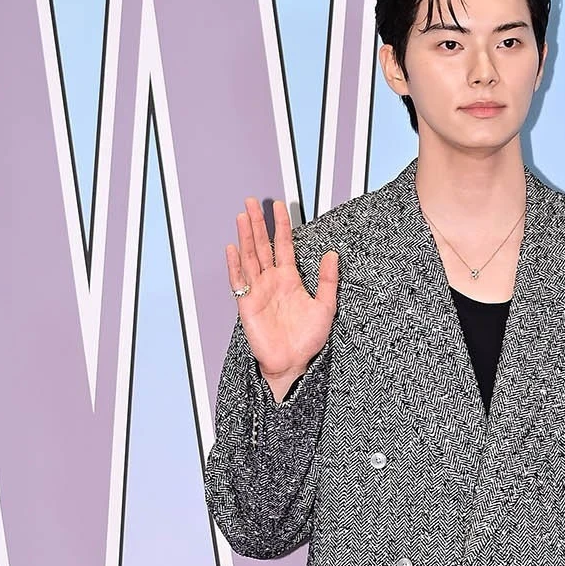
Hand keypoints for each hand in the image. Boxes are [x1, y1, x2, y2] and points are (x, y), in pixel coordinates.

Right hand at [225, 197, 338, 401]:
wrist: (292, 363)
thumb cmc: (308, 340)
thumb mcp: (326, 307)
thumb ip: (328, 281)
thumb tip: (331, 255)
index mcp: (290, 280)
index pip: (284, 246)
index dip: (282, 226)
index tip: (279, 206)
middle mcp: (272, 281)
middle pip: (263, 246)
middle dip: (258, 224)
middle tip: (253, 202)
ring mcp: (258, 291)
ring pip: (249, 257)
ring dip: (245, 237)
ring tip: (243, 216)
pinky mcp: (247, 304)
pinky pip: (239, 281)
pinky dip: (234, 265)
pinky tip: (232, 248)